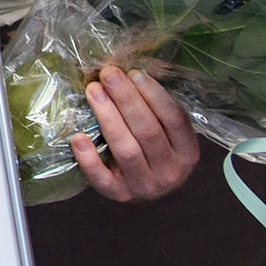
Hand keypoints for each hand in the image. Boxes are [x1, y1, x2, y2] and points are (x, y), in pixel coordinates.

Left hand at [73, 64, 199, 201]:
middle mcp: (170, 171)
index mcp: (187, 152)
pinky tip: (77, 138)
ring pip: (126, 150)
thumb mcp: (165, 130)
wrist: (146, 186)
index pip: (175, 120)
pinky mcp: (119, 195)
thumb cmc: (153, 148)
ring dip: (108, 117)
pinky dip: (89, 159)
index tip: (134, 73)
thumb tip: (130, 70)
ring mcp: (145, 186)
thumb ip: (154, 106)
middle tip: (108, 75)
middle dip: (126, 99)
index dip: (154, 95)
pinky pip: (103, 179)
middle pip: (148, 132)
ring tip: (93, 91)